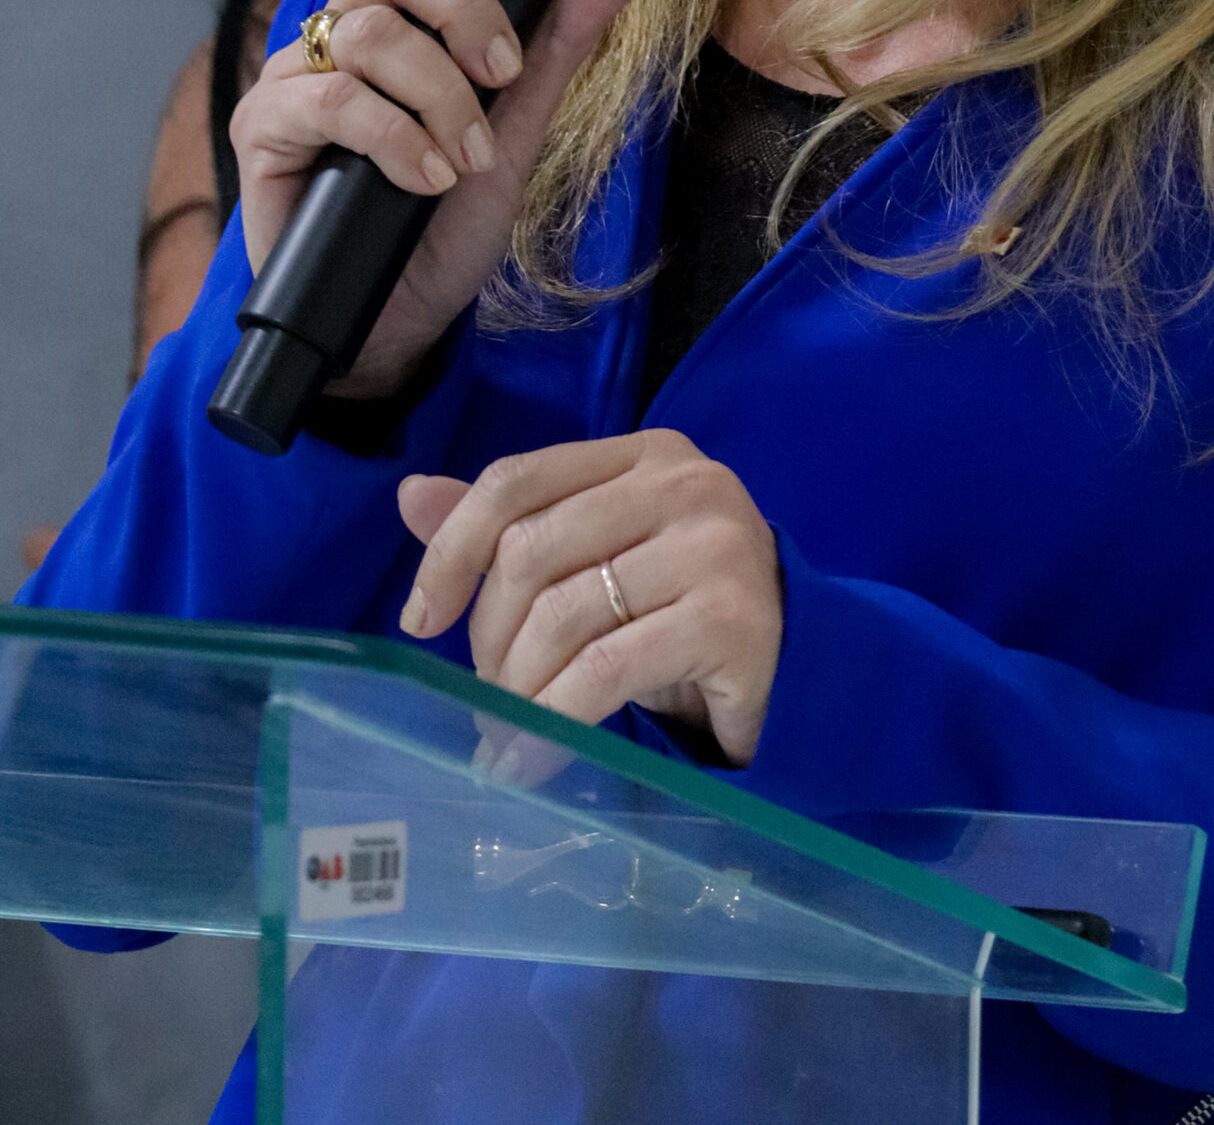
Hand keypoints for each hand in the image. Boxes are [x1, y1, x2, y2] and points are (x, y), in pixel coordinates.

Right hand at [229, 0, 645, 394]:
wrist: (398, 322)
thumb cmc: (445, 222)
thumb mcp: (519, 128)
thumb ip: (557, 44)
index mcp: (401, 13)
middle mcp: (342, 30)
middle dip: (465, 7)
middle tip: (503, 74)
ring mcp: (297, 76)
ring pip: (368, 32)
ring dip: (440, 94)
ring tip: (470, 156)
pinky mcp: (264, 128)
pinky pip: (331, 101)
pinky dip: (395, 137)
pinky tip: (427, 178)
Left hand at [397, 433, 783, 768]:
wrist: (802, 668)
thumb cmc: (684, 611)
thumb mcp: (599, 559)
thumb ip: (515, 526)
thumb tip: (410, 494)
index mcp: (645, 455)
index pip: (518, 480)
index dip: (452, 549)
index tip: (420, 620)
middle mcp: (685, 482)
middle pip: (532, 550)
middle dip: (488, 639)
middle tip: (487, 698)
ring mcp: (714, 546)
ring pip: (564, 615)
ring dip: (517, 692)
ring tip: (506, 736)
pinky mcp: (730, 618)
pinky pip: (606, 670)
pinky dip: (554, 721)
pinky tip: (534, 759)